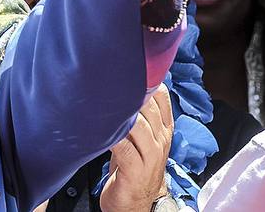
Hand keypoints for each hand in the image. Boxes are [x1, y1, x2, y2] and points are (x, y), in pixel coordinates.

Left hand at [100, 84, 173, 211]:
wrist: (135, 203)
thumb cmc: (132, 166)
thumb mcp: (140, 138)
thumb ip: (136, 114)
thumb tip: (119, 84)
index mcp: (163, 130)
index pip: (162, 97)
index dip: (146, 81)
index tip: (125, 67)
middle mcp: (160, 140)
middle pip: (148, 108)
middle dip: (128, 92)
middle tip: (107, 78)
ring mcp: (150, 156)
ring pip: (138, 126)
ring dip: (119, 113)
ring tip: (101, 99)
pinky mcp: (135, 170)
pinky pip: (124, 148)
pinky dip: (113, 136)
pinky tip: (100, 128)